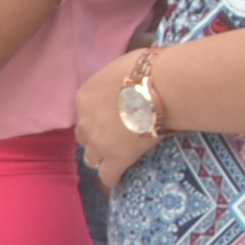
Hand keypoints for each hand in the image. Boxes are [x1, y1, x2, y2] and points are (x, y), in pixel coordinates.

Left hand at [75, 53, 159, 190]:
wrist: (161, 88)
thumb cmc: (148, 70)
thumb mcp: (123, 66)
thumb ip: (118, 79)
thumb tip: (131, 74)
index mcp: (84, 97)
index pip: (85, 112)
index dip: (98, 116)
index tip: (112, 117)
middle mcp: (85, 121)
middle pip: (84, 136)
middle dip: (95, 137)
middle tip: (112, 138)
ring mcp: (98, 142)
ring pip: (91, 157)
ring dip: (101, 157)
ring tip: (114, 158)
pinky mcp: (116, 158)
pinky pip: (108, 175)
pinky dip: (113, 177)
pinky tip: (119, 178)